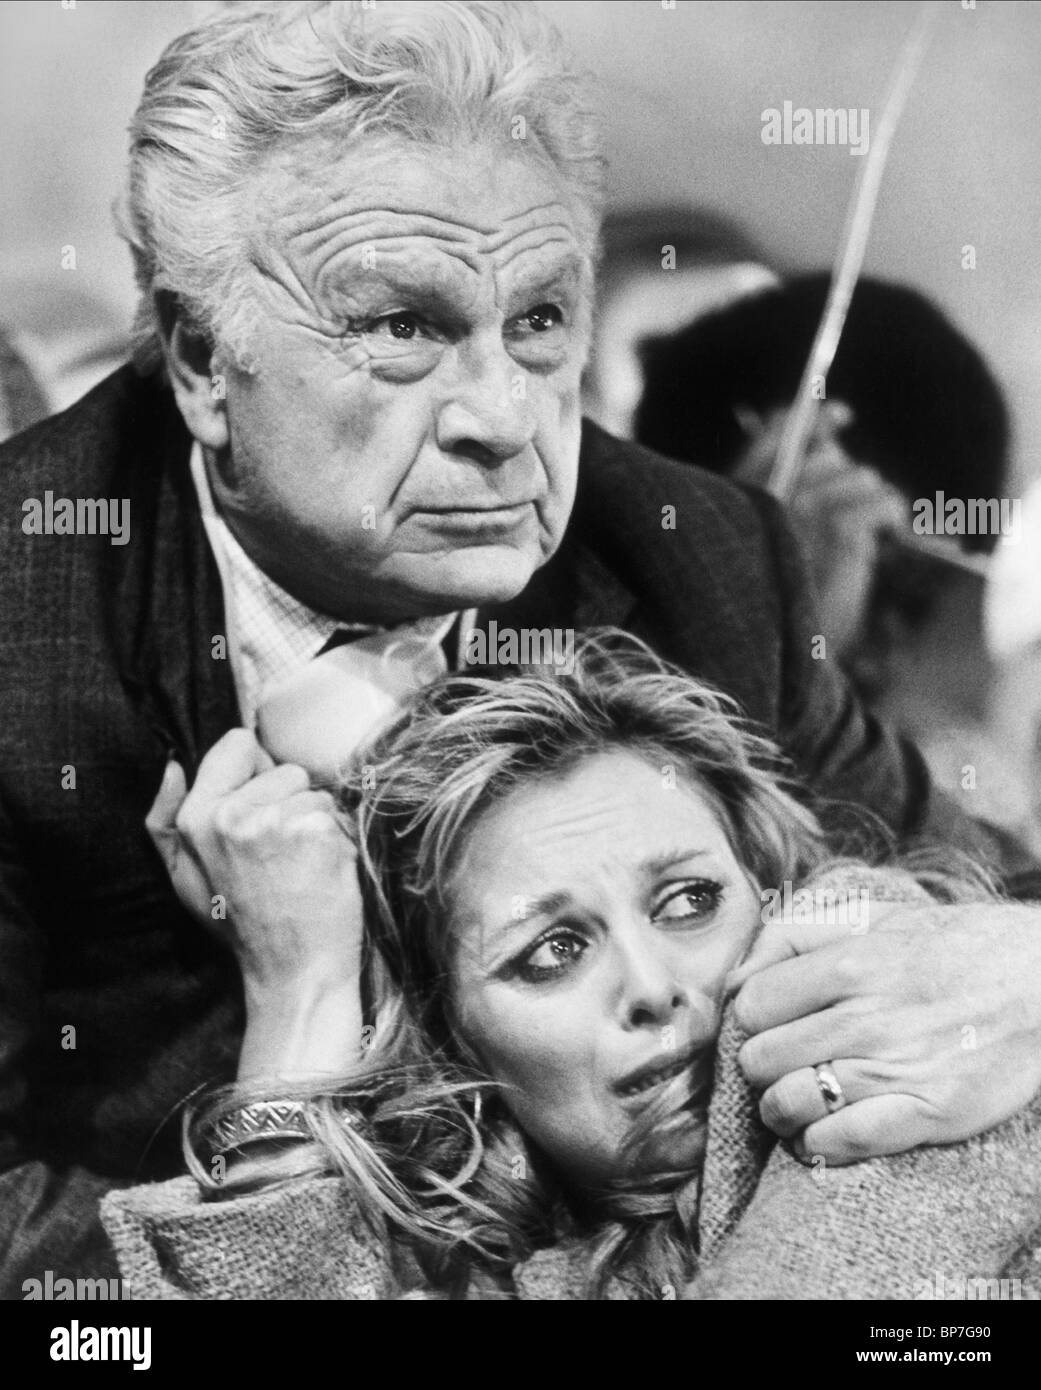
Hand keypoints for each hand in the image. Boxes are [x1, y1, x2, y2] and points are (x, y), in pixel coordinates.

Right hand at [146, 729, 366, 1077]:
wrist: (293, 971)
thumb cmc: (242, 925)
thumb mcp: (185, 878)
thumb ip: (166, 820)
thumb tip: (172, 765)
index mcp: (196, 818)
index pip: (237, 745)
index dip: (256, 772)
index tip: (261, 809)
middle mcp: (232, 814)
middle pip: (284, 769)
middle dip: (290, 803)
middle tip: (281, 855)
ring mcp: (276, 821)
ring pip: (316, 792)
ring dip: (317, 824)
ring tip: (301, 867)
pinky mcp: (318, 831)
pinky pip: (339, 814)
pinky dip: (340, 839)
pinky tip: (322, 872)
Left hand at [728, 900, 1040, 1163]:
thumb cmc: (951, 947)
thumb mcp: (874, 917)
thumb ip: (797, 934)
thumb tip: (735, 974)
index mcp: (848, 963)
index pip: (751, 1005)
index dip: (750, 1022)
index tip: (765, 1029)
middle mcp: (865, 1016)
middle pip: (760, 1058)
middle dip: (761, 1068)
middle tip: (780, 1068)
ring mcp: (896, 1067)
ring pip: (790, 1103)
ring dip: (781, 1112)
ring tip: (793, 1106)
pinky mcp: (930, 1112)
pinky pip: (844, 1140)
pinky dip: (820, 1145)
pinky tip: (822, 1136)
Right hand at [735, 401, 905, 650]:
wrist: (792, 657)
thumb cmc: (782, 605)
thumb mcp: (776, 542)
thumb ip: (791, 491)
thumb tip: (830, 441)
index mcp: (741, 499)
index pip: (775, 436)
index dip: (812, 418)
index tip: (843, 414)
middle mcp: (767, 497)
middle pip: (825, 455)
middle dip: (847, 477)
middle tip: (856, 509)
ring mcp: (801, 511)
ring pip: (858, 476)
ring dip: (872, 498)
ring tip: (870, 527)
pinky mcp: (836, 530)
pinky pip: (879, 500)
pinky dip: (889, 513)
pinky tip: (887, 530)